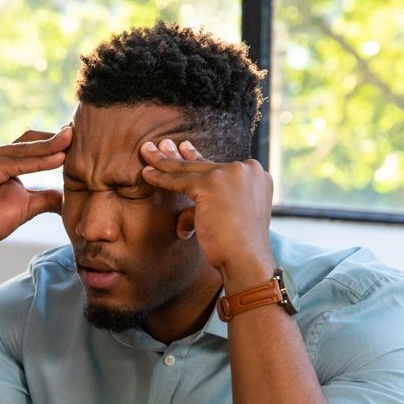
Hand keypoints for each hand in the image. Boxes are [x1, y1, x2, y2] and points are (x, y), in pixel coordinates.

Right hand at [0, 126, 71, 255]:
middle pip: (29, 142)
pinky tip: (56, 158)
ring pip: (23, 150)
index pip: (32, 145)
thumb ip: (44, 198)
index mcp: (1, 159)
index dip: (54, 143)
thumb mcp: (25, 207)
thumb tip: (66, 198)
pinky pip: (13, 163)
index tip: (79, 142)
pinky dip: (36, 162)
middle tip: (79, 133)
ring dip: (49, 147)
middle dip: (55, 139)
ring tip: (71, 142)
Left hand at [141, 139, 274, 291]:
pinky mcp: (212, 183)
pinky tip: (147, 173)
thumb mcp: (230, 217)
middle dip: (179, 156)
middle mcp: (247, 169)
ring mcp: (231, 173)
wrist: (246, 259)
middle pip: (205, 163)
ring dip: (165, 162)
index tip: (185, 149)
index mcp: (256, 175)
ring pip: (190, 169)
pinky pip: (179, 180)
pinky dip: (161, 178)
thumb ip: (214, 205)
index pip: (220, 167)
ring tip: (147, 152)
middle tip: (161, 144)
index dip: (199, 159)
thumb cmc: (238, 247)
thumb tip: (187, 213)